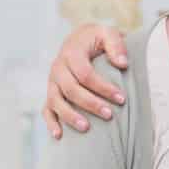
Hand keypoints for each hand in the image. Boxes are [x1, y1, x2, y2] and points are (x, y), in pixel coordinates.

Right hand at [42, 23, 128, 138]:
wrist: (81, 39)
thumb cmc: (98, 39)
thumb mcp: (108, 33)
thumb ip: (116, 45)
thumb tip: (123, 64)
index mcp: (71, 53)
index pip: (85, 74)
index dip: (103, 87)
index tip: (121, 99)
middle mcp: (58, 68)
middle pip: (70, 89)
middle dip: (90, 103)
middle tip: (109, 115)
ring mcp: (52, 82)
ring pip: (55, 101)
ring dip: (69, 116)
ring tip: (86, 128)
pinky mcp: (51, 92)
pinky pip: (46, 108)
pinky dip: (50, 122)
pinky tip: (59, 136)